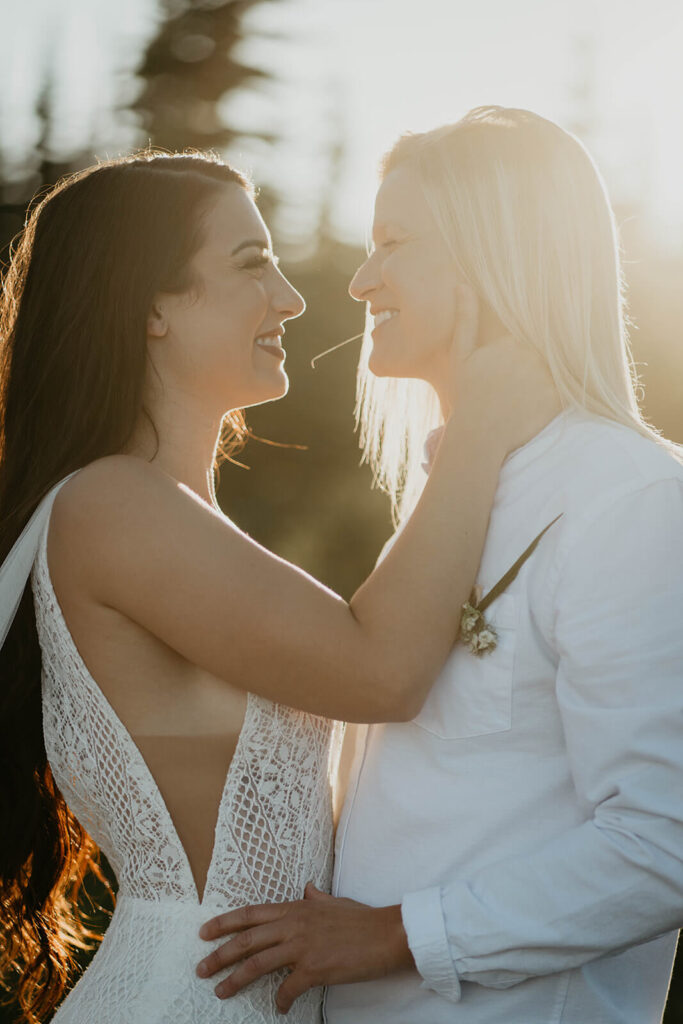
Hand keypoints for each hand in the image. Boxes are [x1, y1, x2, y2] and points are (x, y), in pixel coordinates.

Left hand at [196, 883, 413, 1013]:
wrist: (388, 934)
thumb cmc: (363, 918)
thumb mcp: (334, 902)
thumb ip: (315, 898)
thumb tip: (307, 888)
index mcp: (296, 908)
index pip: (251, 914)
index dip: (225, 922)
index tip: (205, 932)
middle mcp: (294, 925)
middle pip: (247, 939)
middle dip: (220, 954)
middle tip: (201, 968)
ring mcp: (303, 946)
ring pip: (258, 963)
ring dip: (235, 979)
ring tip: (220, 991)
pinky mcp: (315, 969)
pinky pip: (288, 989)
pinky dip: (281, 1001)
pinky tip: (280, 1008)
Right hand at [447, 283, 562, 457]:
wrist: (479, 435)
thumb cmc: (469, 395)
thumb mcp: (462, 355)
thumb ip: (466, 319)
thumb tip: (463, 284)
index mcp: (510, 340)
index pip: (532, 328)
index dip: (530, 339)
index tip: (526, 350)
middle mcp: (530, 354)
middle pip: (548, 346)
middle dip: (544, 356)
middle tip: (532, 375)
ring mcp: (546, 376)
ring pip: (560, 365)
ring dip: (556, 371)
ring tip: (540, 388)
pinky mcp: (558, 398)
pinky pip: (569, 388)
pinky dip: (564, 392)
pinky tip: (546, 402)